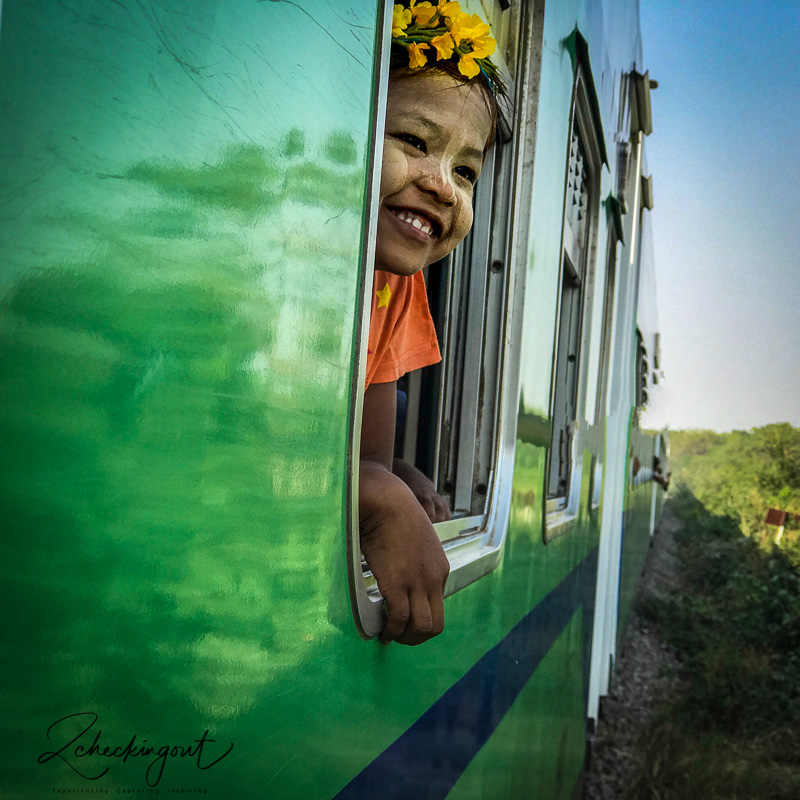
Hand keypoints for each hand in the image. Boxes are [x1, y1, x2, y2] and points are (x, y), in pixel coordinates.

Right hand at [359, 460, 449, 644]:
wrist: (387, 500)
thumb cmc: (393, 512)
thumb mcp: (411, 538)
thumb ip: (409, 557)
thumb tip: (394, 567)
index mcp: (439, 567)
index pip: (437, 605)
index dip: (419, 617)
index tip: (403, 620)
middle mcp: (434, 578)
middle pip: (436, 624)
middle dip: (416, 637)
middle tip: (398, 637)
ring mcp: (417, 582)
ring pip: (422, 627)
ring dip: (405, 638)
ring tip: (389, 637)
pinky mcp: (398, 583)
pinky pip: (399, 619)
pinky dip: (390, 631)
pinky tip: (380, 631)